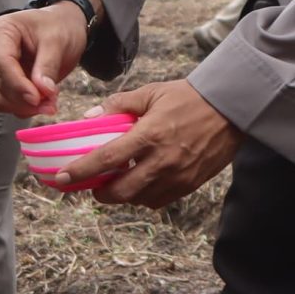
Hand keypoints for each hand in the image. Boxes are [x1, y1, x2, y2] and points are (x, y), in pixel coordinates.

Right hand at [0, 4, 88, 117]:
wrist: (64, 27)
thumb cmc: (59, 26)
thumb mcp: (57, 41)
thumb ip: (48, 66)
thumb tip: (42, 91)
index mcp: (1, 30)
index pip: (2, 63)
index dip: (18, 84)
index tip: (37, 98)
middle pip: (1, 82)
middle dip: (26, 97)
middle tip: (51, 102)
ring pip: (1, 97)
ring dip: (25, 106)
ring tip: (50, 102)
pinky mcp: (6, 82)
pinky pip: (8, 102)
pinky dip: (25, 108)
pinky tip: (43, 103)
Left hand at [69, 80, 242, 208]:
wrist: (232, 108)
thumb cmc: (189, 97)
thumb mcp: (152, 92)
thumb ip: (119, 105)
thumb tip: (90, 116)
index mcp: (149, 135)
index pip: (106, 159)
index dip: (81, 171)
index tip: (62, 178)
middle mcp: (162, 160)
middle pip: (120, 191)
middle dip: (100, 194)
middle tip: (92, 186)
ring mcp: (178, 176)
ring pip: (139, 199)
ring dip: (123, 195)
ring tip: (117, 182)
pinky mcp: (190, 184)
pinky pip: (159, 200)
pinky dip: (144, 196)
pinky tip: (141, 183)